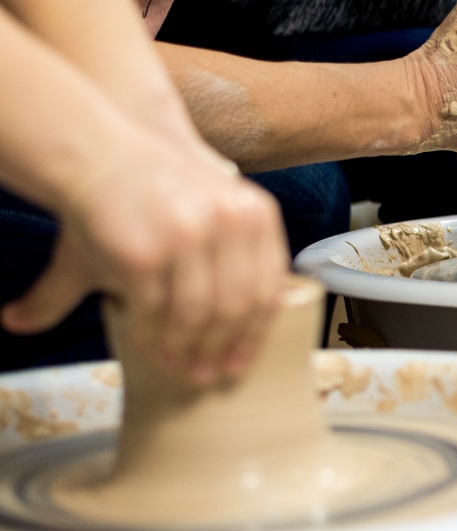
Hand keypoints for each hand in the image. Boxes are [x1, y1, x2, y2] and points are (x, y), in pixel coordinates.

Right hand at [1, 132, 289, 385]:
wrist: (102, 155)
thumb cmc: (161, 188)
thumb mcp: (218, 208)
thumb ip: (245, 253)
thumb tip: (279, 307)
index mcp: (256, 213)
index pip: (268, 289)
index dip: (255, 334)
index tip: (241, 362)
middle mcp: (230, 222)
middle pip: (236, 309)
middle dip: (220, 351)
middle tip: (206, 375)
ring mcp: (188, 237)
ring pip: (197, 317)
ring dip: (185, 350)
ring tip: (177, 366)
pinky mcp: (145, 253)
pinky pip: (155, 312)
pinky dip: (153, 337)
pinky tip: (149, 346)